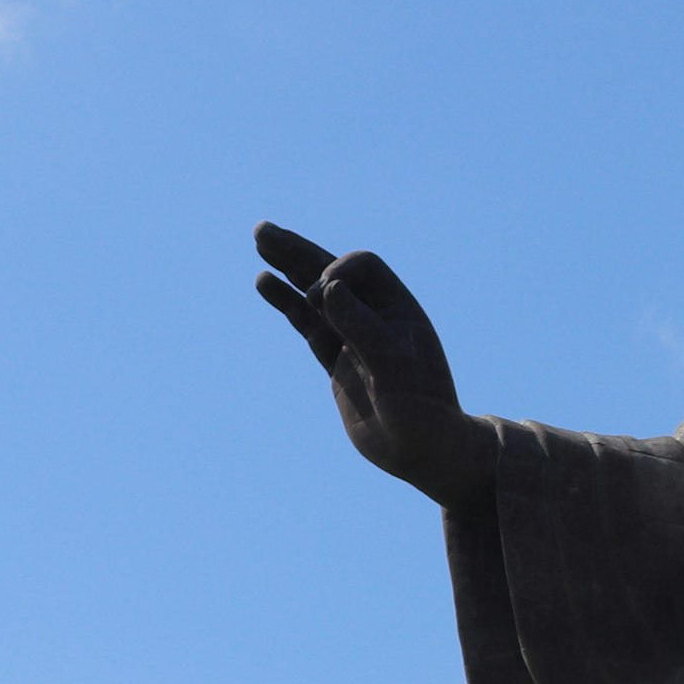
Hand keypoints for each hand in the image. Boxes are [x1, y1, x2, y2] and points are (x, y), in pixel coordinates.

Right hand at [254, 224, 496, 507]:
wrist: (423, 452)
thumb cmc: (421, 411)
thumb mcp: (395, 368)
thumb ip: (362, 328)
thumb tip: (329, 288)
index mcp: (399, 310)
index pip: (362, 268)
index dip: (338, 271)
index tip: (324, 295)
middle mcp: (376, 317)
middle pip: (332, 271)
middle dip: (299, 251)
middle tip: (262, 231)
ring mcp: (354, 338)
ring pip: (315, 295)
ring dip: (288, 268)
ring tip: (260, 240)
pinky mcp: (337, 361)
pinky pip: (307, 325)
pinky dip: (286, 303)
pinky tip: (265, 282)